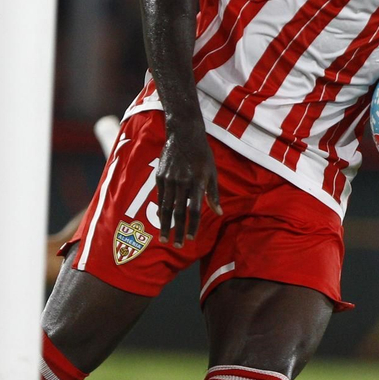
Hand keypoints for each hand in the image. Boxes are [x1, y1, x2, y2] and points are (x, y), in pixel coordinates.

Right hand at [153, 123, 222, 244]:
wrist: (183, 134)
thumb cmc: (202, 154)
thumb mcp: (212, 172)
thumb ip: (213, 194)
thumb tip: (219, 213)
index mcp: (197, 182)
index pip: (194, 210)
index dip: (192, 226)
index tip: (191, 239)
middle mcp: (182, 182)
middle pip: (178, 212)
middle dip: (177, 231)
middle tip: (176, 246)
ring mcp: (169, 179)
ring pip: (165, 207)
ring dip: (165, 225)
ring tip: (164, 238)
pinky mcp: (160, 176)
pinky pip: (160, 197)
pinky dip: (160, 210)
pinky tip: (160, 220)